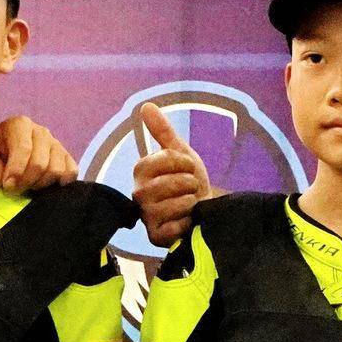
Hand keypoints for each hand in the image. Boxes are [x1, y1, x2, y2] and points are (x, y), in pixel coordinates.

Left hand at [0, 112, 76, 190]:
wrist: (7, 148)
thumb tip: (7, 181)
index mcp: (20, 125)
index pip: (24, 149)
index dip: (16, 172)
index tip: (7, 185)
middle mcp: (41, 131)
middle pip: (40, 163)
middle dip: (26, 181)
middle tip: (15, 189)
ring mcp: (56, 143)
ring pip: (56, 170)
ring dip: (41, 184)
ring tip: (29, 185)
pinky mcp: (66, 156)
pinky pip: (71, 171)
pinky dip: (61, 182)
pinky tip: (46, 184)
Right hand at [130, 100, 208, 247]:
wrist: (203, 210)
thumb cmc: (188, 181)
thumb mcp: (180, 153)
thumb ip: (163, 131)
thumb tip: (146, 105)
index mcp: (141, 170)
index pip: (164, 159)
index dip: (184, 163)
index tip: (189, 167)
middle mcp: (138, 193)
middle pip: (168, 183)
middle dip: (189, 184)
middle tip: (191, 188)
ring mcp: (145, 216)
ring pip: (173, 205)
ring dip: (190, 203)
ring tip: (190, 203)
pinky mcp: (154, 236)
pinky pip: (174, 227)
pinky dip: (187, 222)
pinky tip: (187, 221)